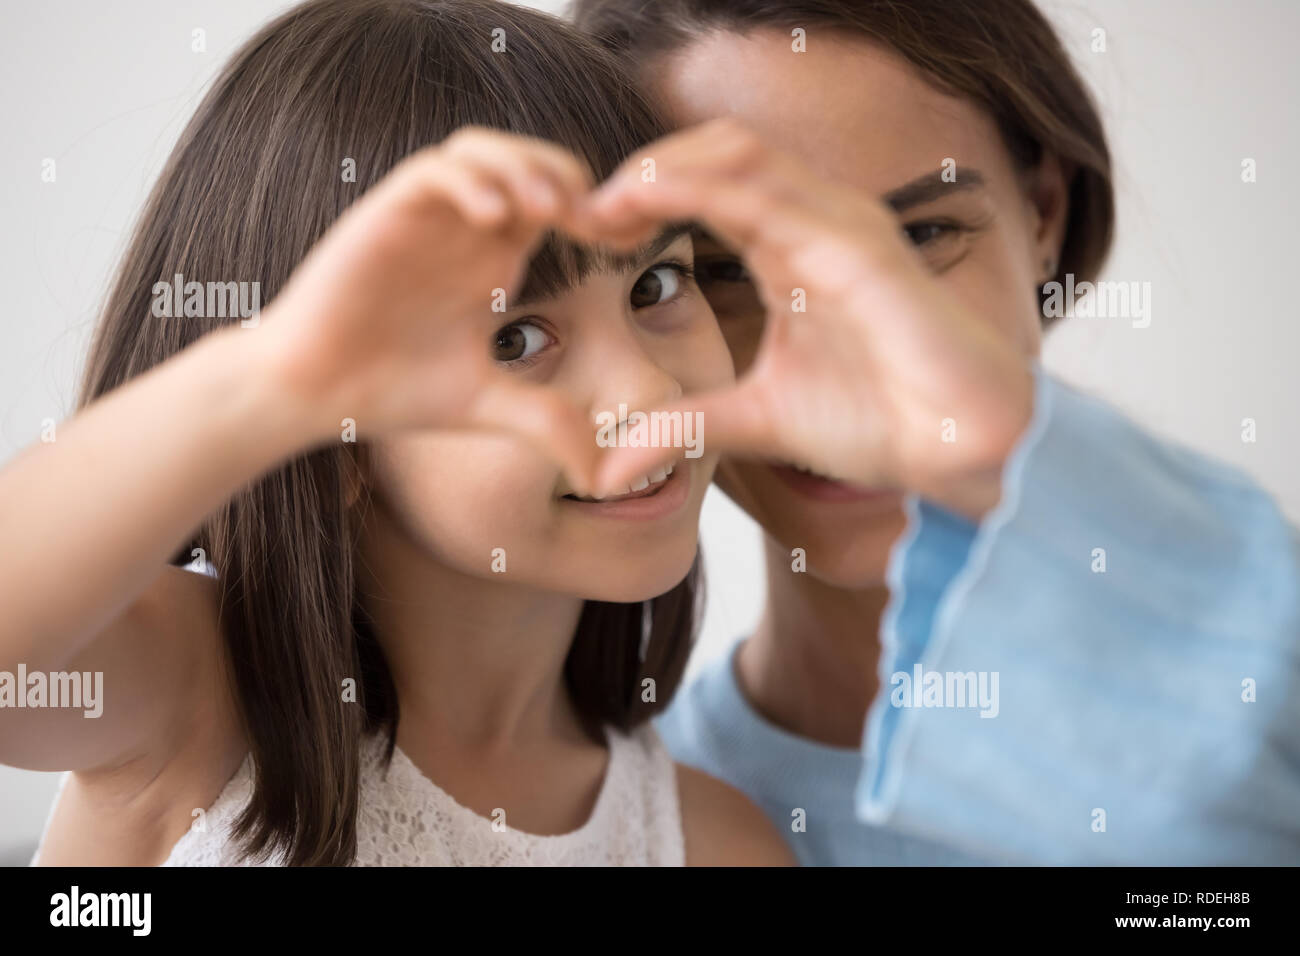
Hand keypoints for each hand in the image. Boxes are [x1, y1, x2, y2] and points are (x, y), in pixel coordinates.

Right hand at [259, 129, 601, 493]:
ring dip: (522, 166)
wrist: (313, 392)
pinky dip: (469, 182)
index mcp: (496, 258)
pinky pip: (434, 171)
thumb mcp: (489, 406)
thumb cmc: (393, 390)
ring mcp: (425, 217)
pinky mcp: (384, 213)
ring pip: (482, 149)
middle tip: (594, 222)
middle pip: (530, 159)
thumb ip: (547, 423)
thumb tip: (601, 475)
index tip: (631, 242)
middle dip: (570, 178)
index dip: (601, 211)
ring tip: (549, 210)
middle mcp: (465, 229)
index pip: (560, 202)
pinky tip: (493, 220)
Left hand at [575, 119, 1034, 517]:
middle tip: (583, 212)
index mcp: (791, 247)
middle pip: (716, 151)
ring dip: (663, 167)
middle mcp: (816, 222)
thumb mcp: (755, 420)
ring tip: (606, 203)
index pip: (707, 185)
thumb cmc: (880, 420)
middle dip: (643, 169)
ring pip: (740, 154)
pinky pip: (774, 198)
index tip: (586, 232)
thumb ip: (684, 426)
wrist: (962, 450)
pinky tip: (650, 205)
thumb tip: (605, 470)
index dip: (641, 197)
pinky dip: (703, 190)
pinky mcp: (862, 250)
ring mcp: (842, 226)